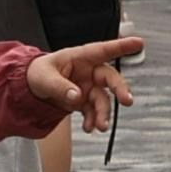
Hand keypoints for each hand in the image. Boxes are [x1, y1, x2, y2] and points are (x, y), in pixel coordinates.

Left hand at [24, 36, 146, 131]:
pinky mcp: (84, 102)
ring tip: (100, 126)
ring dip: (104, 113)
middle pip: (110, 78)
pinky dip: (93, 120)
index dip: (121, 46)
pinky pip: (93, 112)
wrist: (31, 90)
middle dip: (120, 89)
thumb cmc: (38, 74)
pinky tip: (89, 127)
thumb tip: (77, 96)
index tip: (139, 43)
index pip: (103, 50)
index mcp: (80, 57)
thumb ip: (60, 87)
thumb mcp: (45, 78)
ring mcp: (88, 87)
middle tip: (127, 101)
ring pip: (103, 99)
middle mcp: (88, 72)